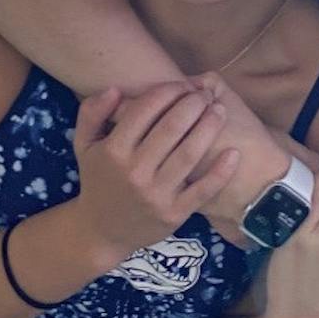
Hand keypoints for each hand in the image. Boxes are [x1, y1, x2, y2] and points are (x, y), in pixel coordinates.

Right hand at [73, 83, 239, 264]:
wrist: (101, 232)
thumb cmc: (98, 180)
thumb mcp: (84, 145)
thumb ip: (92, 113)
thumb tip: (115, 89)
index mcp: (114, 150)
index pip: (146, 109)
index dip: (169, 90)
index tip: (182, 84)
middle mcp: (134, 171)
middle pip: (172, 127)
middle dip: (193, 104)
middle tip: (205, 95)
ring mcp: (156, 194)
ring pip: (190, 154)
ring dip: (210, 127)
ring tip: (219, 111)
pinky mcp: (174, 214)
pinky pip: (202, 190)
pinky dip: (221, 172)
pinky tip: (234, 153)